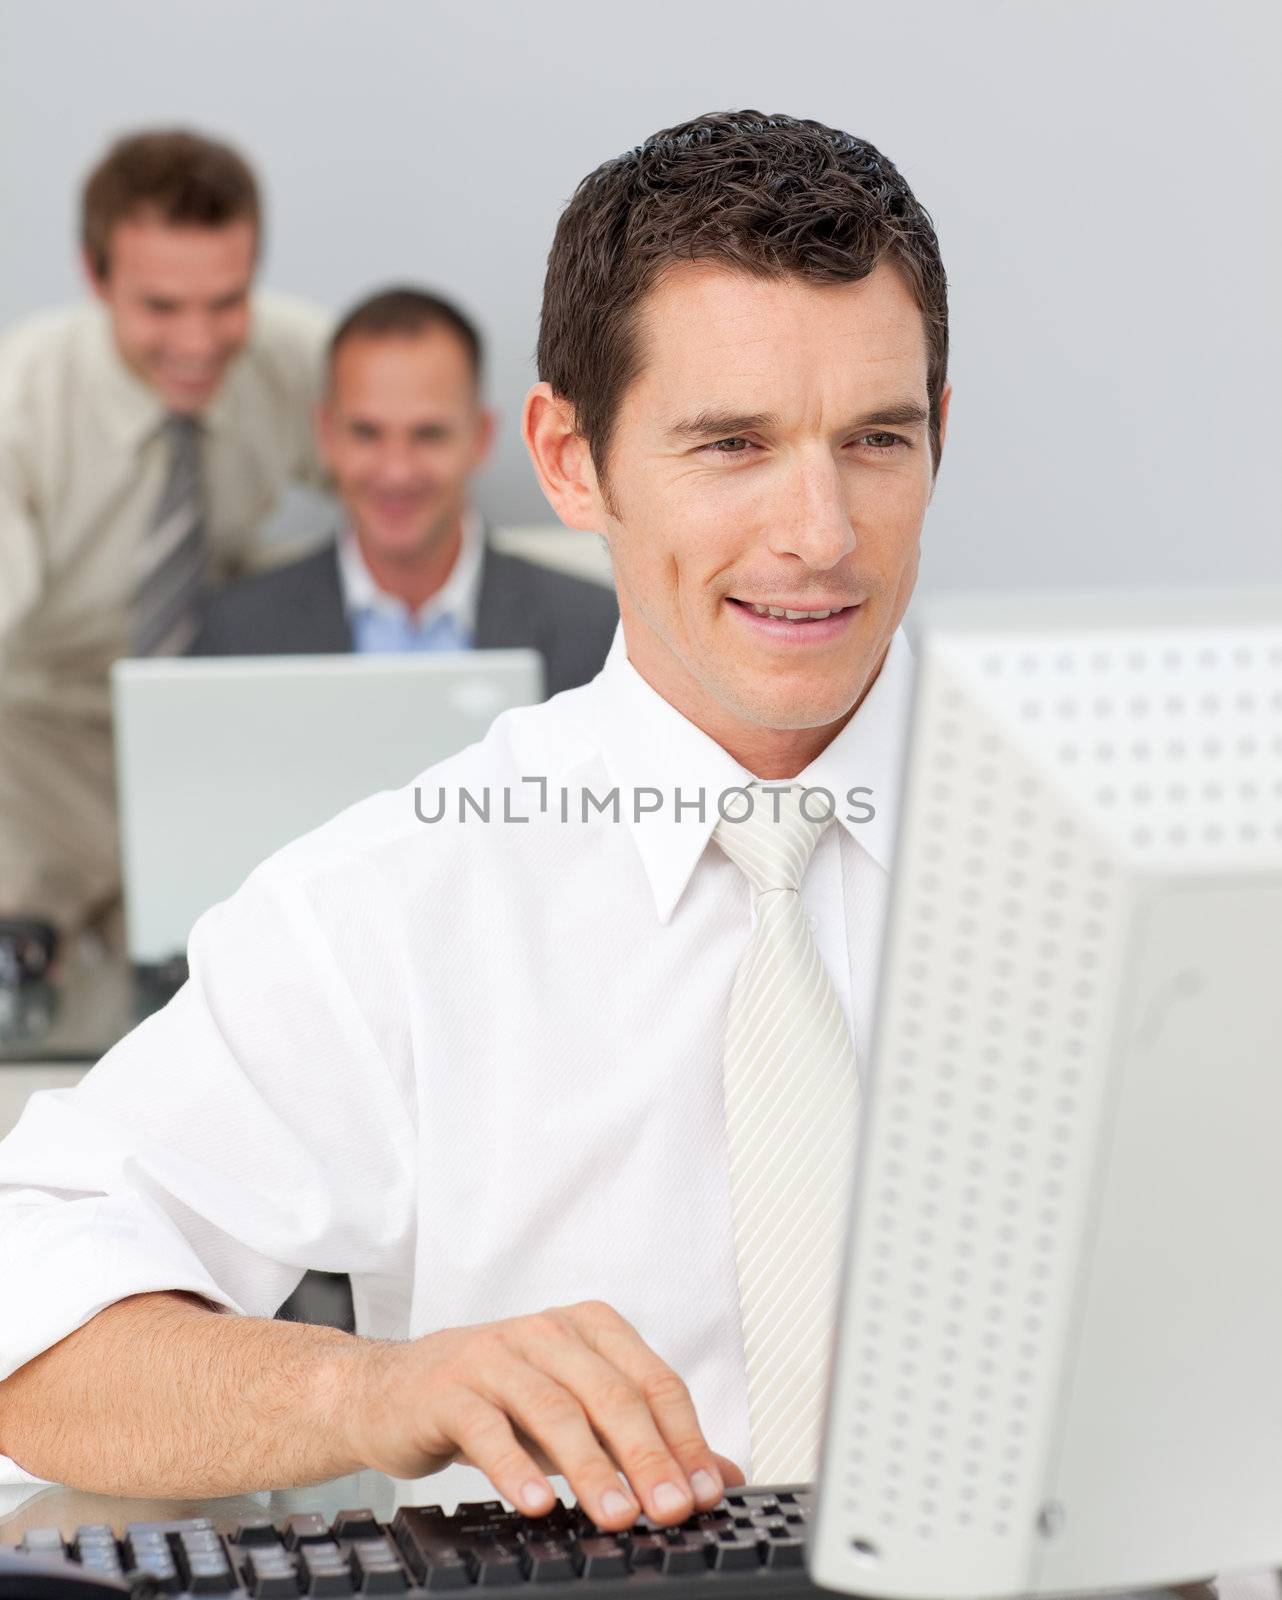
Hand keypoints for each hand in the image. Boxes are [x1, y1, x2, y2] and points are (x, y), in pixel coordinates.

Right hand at [348, 1300, 744, 1526]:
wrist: (392, 1392)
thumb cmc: (495, 1402)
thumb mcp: (577, 1417)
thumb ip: (644, 1442)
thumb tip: (719, 1478)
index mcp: (589, 1329)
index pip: (653, 1381)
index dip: (684, 1438)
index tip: (705, 1492)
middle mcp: (546, 1332)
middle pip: (610, 1393)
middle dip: (647, 1455)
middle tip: (669, 1510)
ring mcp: (495, 1354)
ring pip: (555, 1409)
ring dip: (591, 1468)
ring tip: (616, 1516)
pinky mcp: (449, 1387)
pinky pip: (488, 1427)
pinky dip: (516, 1467)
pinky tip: (538, 1503)